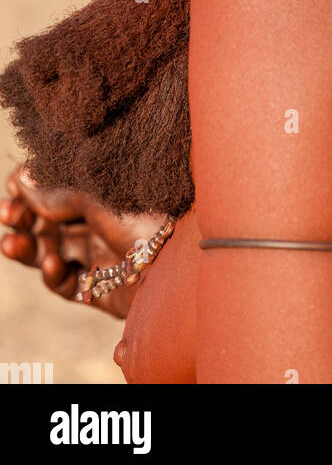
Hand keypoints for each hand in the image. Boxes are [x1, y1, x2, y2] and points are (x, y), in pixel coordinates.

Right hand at [0, 166, 164, 318]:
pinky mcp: (97, 287)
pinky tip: (54, 263)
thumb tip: (21, 177)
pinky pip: (64, 282)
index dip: (32, 185)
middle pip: (46, 219)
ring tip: (9, 242)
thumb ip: (58, 192)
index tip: (12, 182)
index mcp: (102, 192)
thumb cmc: (148, 220)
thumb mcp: (100, 198)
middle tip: (7, 213)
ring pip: (48, 250)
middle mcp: (98, 222)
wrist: (181, 267)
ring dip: (25, 246)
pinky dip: (52, 273)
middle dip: (21, 215)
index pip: (58, 185)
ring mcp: (96, 254)